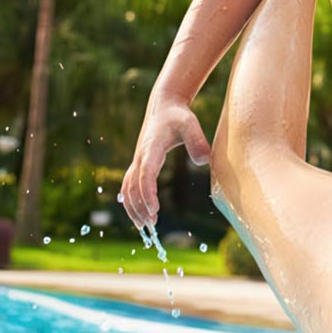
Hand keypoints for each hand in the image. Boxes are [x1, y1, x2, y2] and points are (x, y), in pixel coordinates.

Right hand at [121, 100, 209, 229]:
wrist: (164, 106)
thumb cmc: (178, 116)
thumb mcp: (190, 124)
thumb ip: (197, 140)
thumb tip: (204, 161)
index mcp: (152, 148)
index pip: (146, 174)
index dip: (147, 192)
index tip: (154, 210)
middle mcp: (140, 156)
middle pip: (133, 186)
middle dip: (139, 206)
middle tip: (151, 225)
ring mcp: (137, 161)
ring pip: (127, 188)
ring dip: (133, 207)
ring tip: (145, 226)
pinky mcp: (139, 164)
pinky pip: (129, 186)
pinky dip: (131, 201)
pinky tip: (140, 215)